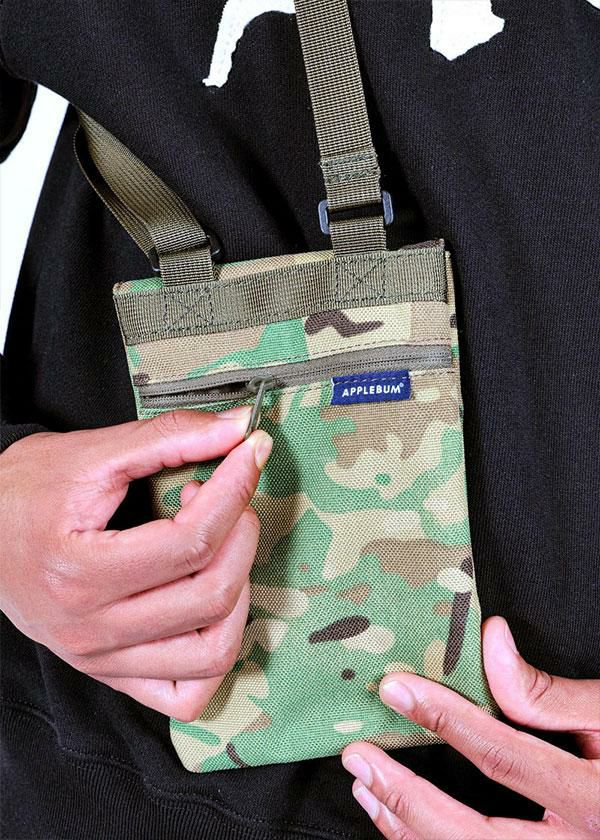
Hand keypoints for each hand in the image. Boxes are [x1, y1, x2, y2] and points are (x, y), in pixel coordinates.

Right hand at [0, 408, 271, 720]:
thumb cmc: (23, 493)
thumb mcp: (90, 454)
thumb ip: (167, 437)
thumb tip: (236, 429)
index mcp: (79, 570)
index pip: (191, 541)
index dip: (235, 490)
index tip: (248, 455)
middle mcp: (91, 628)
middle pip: (211, 595)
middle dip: (242, 534)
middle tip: (230, 497)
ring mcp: (103, 659)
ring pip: (212, 652)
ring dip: (239, 591)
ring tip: (220, 548)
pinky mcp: (112, 672)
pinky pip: (186, 693)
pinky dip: (216, 654)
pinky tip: (212, 607)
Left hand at [342, 617, 599, 838]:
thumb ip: (552, 694)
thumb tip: (492, 642)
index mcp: (599, 803)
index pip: (503, 757)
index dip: (443, 719)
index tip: (395, 689)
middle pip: (471, 836)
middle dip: (404, 796)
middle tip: (359, 758)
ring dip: (407, 830)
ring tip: (368, 791)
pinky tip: (403, 826)